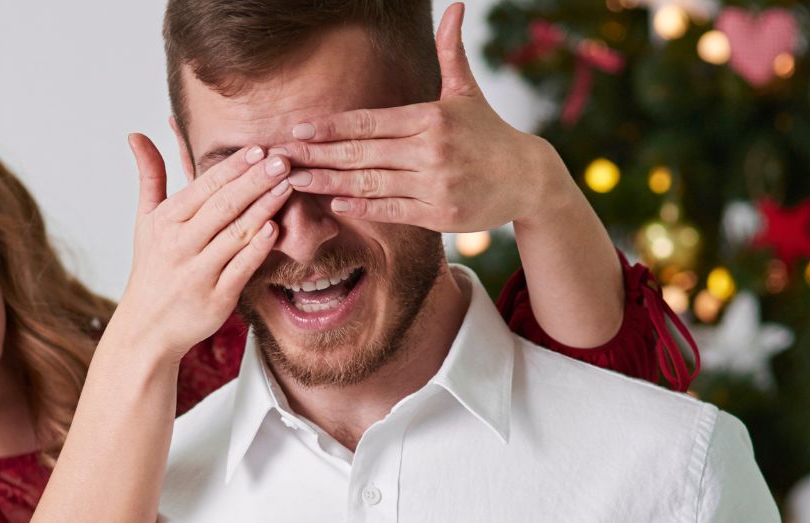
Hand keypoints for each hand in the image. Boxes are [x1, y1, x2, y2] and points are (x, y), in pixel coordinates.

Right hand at [112, 134, 294, 356]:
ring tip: (288, 186)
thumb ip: (150, 176)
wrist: (147, 328)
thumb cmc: (152, 268)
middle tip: (283, 160)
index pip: (203, 188)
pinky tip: (276, 228)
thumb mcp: (146, 220)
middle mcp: (180, 246)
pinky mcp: (216, 299)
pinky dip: (257, 248)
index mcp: (166, 222)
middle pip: (223, 207)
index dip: (232, 167)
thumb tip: (136, 134)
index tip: (258, 149)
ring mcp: (198, 274)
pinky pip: (241, 269)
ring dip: (264, 208)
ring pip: (235, 234)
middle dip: (255, 181)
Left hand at [271, 2, 568, 232]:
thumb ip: (451, 52)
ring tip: (297, 181)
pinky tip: (335, 202)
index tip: (298, 129)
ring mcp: (435, 185)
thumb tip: (456, 6)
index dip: (330, 126)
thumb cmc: (489, 133)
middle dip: (316, 154)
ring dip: (328, 183)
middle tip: (281, 157)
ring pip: (370, 184)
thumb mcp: (467, 91)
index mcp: (430, 118)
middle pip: (361, 153)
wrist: (528, 178)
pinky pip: (391, 210)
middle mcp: (431, 151)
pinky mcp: (440, 215)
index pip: (368, 122)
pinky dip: (362, 207)